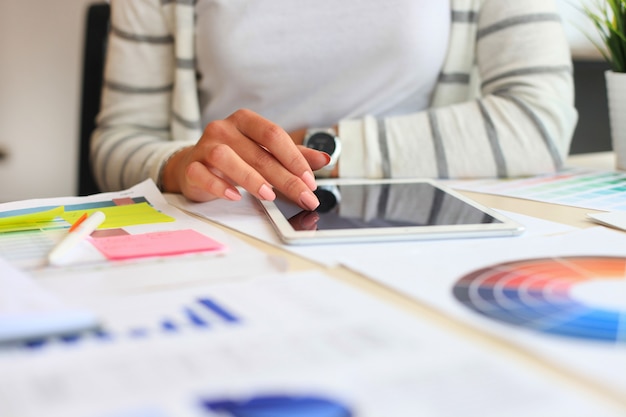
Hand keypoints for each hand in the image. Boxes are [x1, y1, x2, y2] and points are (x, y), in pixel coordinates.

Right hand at [161, 109, 329, 209]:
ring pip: (226, 158)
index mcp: (245, 121)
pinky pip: (202, 174)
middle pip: (258, 153)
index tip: (310, 180)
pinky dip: (219, 186)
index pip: (273, 134)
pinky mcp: (191, 166)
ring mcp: (205, 146)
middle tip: (304, 197)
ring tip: (270, 196)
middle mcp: (224, 129)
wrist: (194, 166)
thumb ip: (293, 155)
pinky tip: (234, 196)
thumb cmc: (235, 157)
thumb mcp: (265, 153)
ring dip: (251, 178)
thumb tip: (324, 159)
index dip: (294, 158)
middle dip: (285, 179)